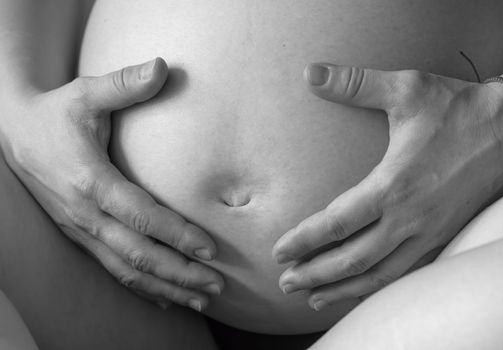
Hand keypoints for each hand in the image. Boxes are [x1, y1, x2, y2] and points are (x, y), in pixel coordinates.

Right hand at [0, 58, 223, 310]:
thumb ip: (124, 84)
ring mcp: (80, 230)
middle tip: (217, 284)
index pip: (140, 216)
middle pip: (137, 254)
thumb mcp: (86, 93)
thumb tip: (162, 66)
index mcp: (90, 181)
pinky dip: (141, 287)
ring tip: (202, 299)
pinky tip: (166, 297)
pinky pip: (111, 269)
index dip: (176, 234)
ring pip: (126, 270)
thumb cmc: (57, 113)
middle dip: (179, 273)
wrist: (15, 133)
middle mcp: (85, 214)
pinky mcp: (79, 236)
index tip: (210, 249)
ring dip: (165, 287)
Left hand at [272, 63, 502, 309]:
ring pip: (379, 274)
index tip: (279, 251)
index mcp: (395, 184)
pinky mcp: (442, 235)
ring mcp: (428, 231)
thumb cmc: (458, 107)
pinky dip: (376, 285)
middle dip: (315, 274)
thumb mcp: (406, 89)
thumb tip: (310, 73)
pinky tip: (358, 287)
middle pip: (353, 259)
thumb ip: (355, 84)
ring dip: (342, 288)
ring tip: (312, 296)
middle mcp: (410, 217)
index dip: (305, 240)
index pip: (338, 223)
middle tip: (285, 283)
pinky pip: (404, 271)